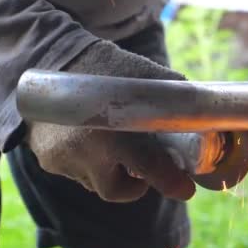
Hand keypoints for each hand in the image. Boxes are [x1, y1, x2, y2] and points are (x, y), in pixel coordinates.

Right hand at [25, 41, 194, 201]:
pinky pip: (74, 172)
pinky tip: (88, 139)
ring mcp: (62, 158)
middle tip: (143, 170)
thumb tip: (200, 117)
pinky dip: (87, 163)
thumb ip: (171, 98)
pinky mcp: (47, 159)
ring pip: (94, 182)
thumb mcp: (143, 75)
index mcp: (113, 132)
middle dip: (134, 185)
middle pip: (117, 190)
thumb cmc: (104, 66)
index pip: (149, 169)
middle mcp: (85, 152)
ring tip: (112, 146)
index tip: (186, 190)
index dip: (171, 183)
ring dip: (108, 172)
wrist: (48, 57)